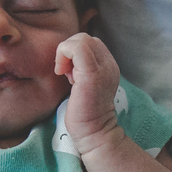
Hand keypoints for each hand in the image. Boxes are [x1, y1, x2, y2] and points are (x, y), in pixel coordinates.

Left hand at [53, 32, 120, 152]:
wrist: (95, 133)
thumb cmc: (85, 113)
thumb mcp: (85, 84)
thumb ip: (82, 68)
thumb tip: (67, 57)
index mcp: (108, 65)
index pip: (90, 42)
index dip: (74, 52)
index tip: (69, 72)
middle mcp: (109, 64)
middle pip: (85, 37)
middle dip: (69, 51)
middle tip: (66, 73)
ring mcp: (102, 68)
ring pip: (81, 39)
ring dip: (66, 54)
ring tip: (66, 74)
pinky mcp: (92, 74)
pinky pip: (77, 48)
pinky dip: (64, 55)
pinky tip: (63, 73)